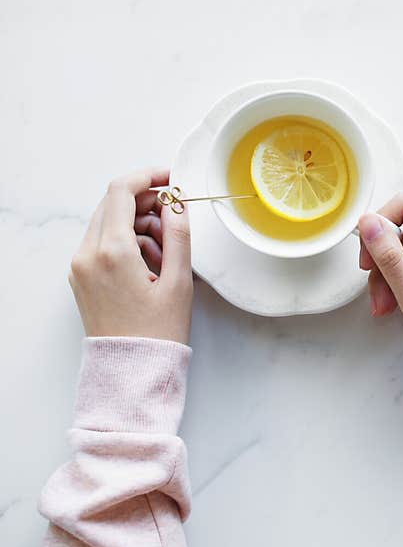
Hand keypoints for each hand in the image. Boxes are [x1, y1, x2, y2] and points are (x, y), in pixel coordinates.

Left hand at [68, 168, 192, 343]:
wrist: (131, 370)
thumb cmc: (158, 332)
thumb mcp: (179, 281)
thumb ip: (179, 234)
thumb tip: (176, 202)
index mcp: (112, 251)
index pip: (122, 191)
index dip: (148, 176)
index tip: (171, 178)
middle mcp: (88, 254)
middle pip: (113, 204)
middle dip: (147, 203)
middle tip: (175, 218)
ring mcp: (80, 266)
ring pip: (109, 222)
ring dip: (139, 224)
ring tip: (167, 253)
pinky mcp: (81, 277)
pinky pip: (103, 243)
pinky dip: (127, 242)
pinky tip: (151, 263)